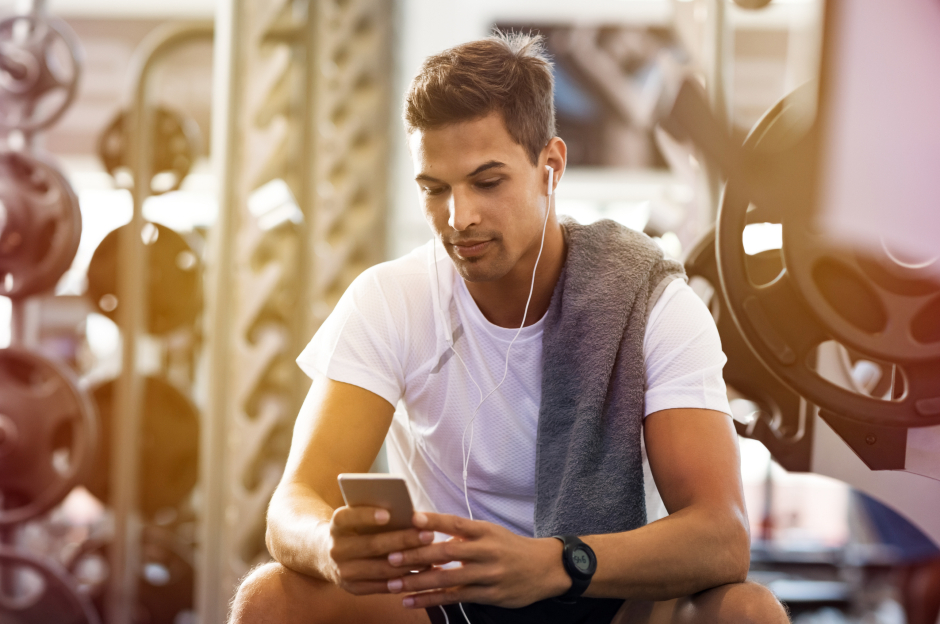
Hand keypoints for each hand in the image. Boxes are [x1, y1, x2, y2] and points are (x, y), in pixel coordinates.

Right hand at [327, 506, 435, 594]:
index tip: (388, 514)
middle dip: (403, 540)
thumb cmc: (355, 528)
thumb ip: (377, 513)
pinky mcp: (354, 588)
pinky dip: (404, 579)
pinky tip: (422, 572)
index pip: (348, 518)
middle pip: (373, 545)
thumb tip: (411, 514)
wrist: (328, 555)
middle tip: (428, 535)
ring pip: (381, 568)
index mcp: (337, 525)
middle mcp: (336, 549)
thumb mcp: (357, 516)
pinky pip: (382, 586)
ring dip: (409, 563)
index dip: (367, 516)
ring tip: (431, 555)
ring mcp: (343, 571)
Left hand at [385, 512, 571, 609]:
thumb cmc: (511, 548)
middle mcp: (486, 550)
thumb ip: (463, 533)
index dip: (433, 521)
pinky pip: (456, 598)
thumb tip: (433, 532)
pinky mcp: (490, 595)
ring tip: (393, 584)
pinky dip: (432, 600)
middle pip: (446, 552)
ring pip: (448, 579)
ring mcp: (488, 574)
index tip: (410, 519)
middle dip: (416, 556)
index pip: (455, 523)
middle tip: (389, 557)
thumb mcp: (491, 532)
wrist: (545, 568)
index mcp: (485, 531)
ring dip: (418, 582)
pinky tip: (412, 601)